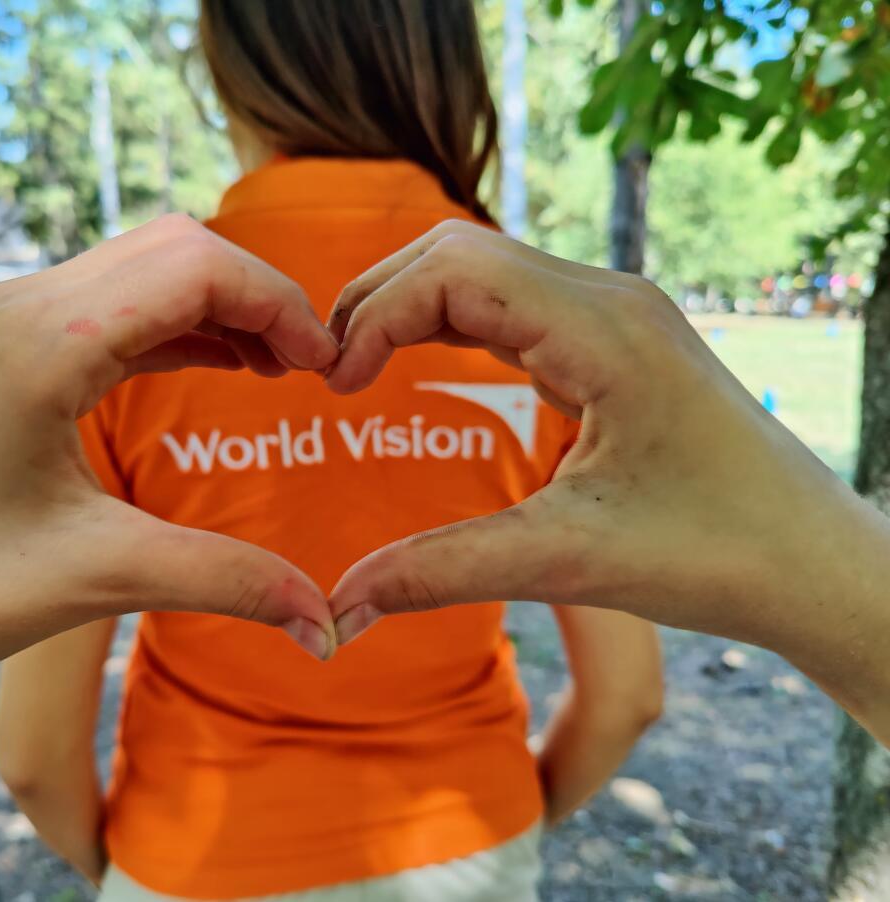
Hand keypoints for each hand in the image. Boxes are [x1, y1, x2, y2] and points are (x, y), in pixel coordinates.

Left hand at [0, 215, 340, 886]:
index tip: (331, 365)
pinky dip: (173, 329)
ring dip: (217, 307)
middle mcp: (18, 308)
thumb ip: (225, 582)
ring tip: (279, 368)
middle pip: (173, 249)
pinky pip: (107, 308)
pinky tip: (216, 369)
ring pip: (140, 271)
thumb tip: (325, 621)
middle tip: (313, 366)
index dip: (280, 303)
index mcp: (42, 341)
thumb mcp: (96, 578)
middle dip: (256, 295)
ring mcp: (3, 324)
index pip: (194, 267)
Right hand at [323, 220, 889, 738]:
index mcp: (604, 330)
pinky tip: (421, 366)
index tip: (334, 388)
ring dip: (412, 305)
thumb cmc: (714, 555)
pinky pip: (513, 302)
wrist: (812, 563)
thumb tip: (339, 608)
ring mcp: (616, 313)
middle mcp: (611, 299)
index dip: (376, 317)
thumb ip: (441, 573)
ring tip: (358, 367)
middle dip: (380, 298)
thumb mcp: (566, 561)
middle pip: (460, 252)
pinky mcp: (615, 338)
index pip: (456, 272)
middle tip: (329, 371)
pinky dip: (451, 322)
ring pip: (484, 269)